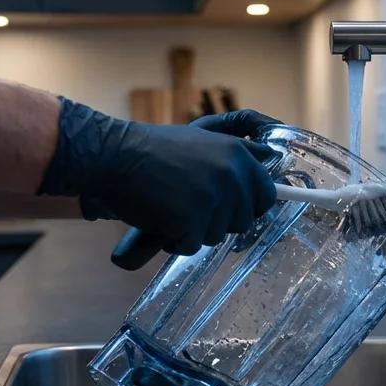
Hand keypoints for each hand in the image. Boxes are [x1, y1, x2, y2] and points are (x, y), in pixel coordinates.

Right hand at [39, 100, 281, 255]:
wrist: (114, 156)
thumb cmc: (154, 149)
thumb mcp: (204, 138)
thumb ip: (238, 151)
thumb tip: (271, 157)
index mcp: (238, 155)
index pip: (266, 195)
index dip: (248, 207)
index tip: (230, 209)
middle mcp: (231, 176)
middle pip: (241, 222)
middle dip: (216, 221)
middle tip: (187, 204)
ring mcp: (212, 200)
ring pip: (216, 236)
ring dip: (192, 230)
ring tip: (169, 206)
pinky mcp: (191, 221)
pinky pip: (190, 247)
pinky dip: (172, 240)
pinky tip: (158, 217)